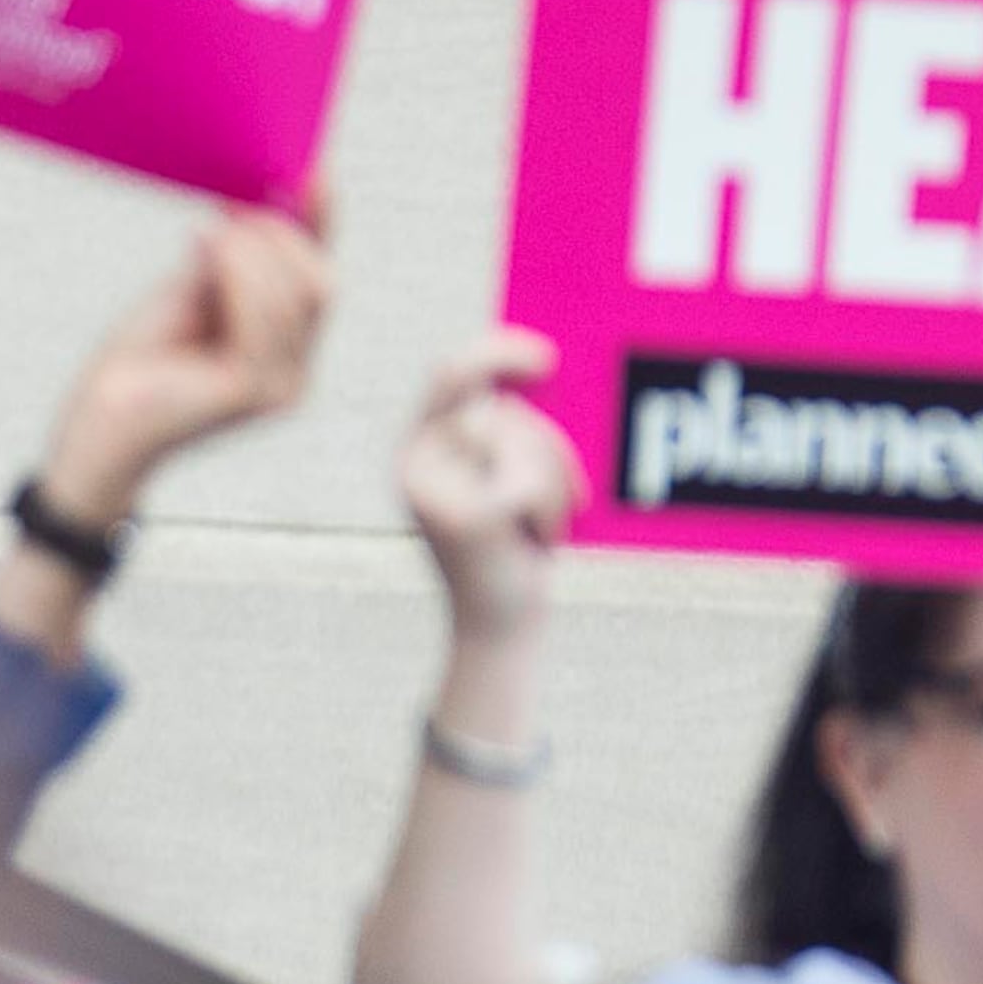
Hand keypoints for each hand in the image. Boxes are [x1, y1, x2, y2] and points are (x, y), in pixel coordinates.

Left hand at [34, 186, 337, 528]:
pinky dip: (234, 275)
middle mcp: (295, 372)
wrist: (95, 425)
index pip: (320, 277)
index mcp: (287, 348)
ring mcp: (278, 388)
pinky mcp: (250, 394)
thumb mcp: (190, 294)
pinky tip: (202, 251)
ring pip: (293, 294)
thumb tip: (256, 207)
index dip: (323, 224)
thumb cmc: (137, 362)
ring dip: (249, 252)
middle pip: (320, 283)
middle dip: (280, 237)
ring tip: (206, 236)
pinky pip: (260, 319)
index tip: (314, 171)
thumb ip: (229, 262)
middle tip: (230, 215)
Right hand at [402, 327, 582, 648]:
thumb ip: (504, 429)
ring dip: (551, 480)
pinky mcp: (468, 519)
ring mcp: (435, 493)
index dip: (498, 352)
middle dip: (545, 445)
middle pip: (500, 410)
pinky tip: (539, 541)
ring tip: (540, 526)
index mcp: (416, 450)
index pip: (450, 373)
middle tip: (571, 485)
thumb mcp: (501, 476)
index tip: (547, 360)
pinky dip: (552, 506)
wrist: (498, 631)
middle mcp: (412, 467)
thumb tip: (532, 375)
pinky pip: (531, 478)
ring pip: (520, 441)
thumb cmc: (510, 547)